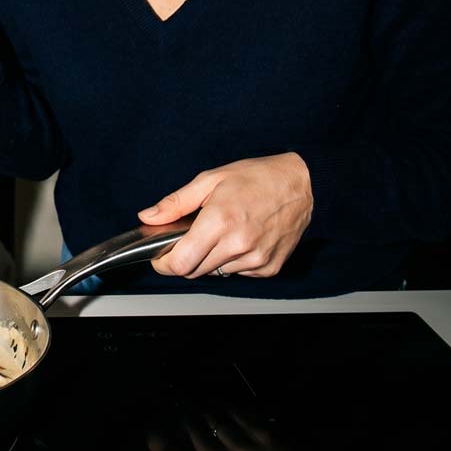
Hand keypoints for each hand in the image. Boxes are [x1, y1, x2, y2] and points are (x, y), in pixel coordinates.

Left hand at [138, 153, 311, 278]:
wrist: (302, 184)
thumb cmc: (257, 177)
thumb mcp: (210, 180)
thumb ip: (176, 203)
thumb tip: (148, 217)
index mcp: (220, 221)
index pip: (181, 262)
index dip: (164, 263)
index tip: (159, 257)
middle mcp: (239, 245)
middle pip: (195, 270)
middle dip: (184, 258)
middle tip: (190, 236)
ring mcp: (256, 259)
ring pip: (216, 272)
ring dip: (209, 258)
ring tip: (220, 232)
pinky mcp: (269, 267)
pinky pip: (238, 272)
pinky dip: (231, 260)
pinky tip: (239, 238)